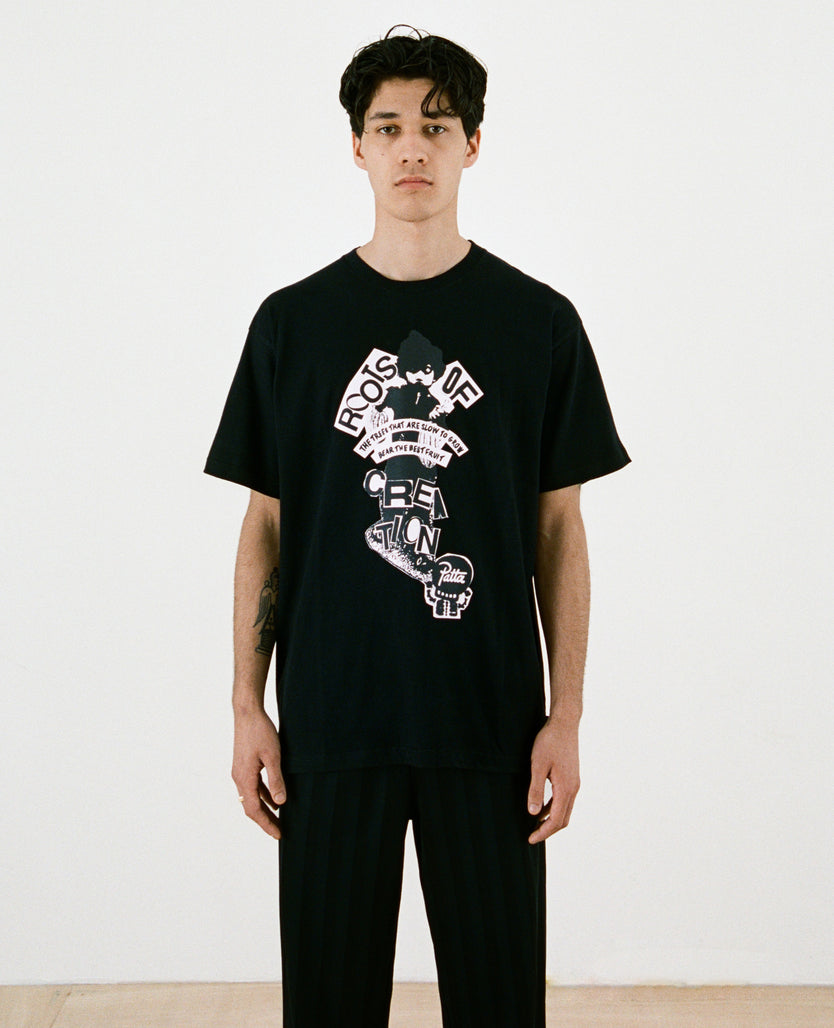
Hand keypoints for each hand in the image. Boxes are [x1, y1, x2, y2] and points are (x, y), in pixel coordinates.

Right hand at [232, 708, 285, 839]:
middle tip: (280, 832)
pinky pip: (253, 787)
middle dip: (265, 821)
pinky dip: (263, 796)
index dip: (266, 824)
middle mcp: (239, 778)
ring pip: (252, 798)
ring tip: (278, 819)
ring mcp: (240, 771)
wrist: (247, 713)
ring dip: (264, 809)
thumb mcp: (273, 756)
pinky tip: (274, 799)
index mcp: (244, 778)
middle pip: (251, 807)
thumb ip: (276, 779)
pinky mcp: (244, 765)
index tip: (278, 835)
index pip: (254, 810)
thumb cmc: (260, 732)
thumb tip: (280, 803)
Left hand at [526, 718, 579, 844]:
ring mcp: (574, 783)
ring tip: (535, 825)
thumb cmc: (549, 741)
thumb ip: (536, 789)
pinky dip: (554, 808)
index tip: (530, 839)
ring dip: (551, 820)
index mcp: (566, 788)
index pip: (557, 820)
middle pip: (564, 819)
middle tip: (532, 836)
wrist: (565, 724)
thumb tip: (533, 813)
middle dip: (548, 830)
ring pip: (565, 810)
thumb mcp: (537, 765)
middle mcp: (573, 788)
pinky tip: (541, 808)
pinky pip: (564, 800)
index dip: (544, 832)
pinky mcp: (572, 777)